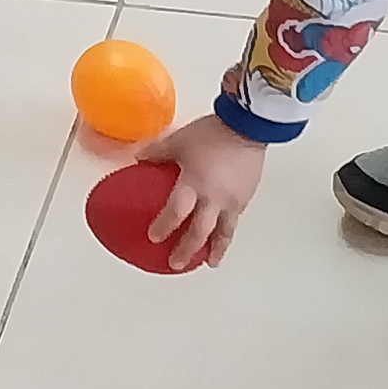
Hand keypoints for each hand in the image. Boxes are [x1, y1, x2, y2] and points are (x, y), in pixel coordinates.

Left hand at [139, 112, 265, 270]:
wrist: (248, 125)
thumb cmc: (213, 133)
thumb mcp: (179, 140)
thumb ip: (158, 152)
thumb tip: (139, 158)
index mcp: (194, 183)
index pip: (176, 213)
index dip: (164, 227)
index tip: (154, 237)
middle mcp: (214, 197)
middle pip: (199, 232)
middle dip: (186, 250)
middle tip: (176, 263)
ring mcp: (232, 200)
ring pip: (223, 233)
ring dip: (215, 250)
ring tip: (210, 263)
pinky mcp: (246, 197)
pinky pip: (235, 219)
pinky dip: (227, 231)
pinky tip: (224, 235)